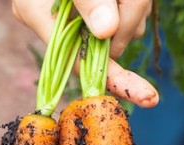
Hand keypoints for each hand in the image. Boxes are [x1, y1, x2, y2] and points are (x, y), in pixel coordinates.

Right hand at [12, 0, 157, 107]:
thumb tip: (107, 32)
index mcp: (37, 15)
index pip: (80, 63)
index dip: (115, 79)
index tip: (146, 96)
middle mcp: (55, 23)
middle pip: (108, 46)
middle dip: (129, 20)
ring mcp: (77, 19)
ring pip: (123, 30)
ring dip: (134, 7)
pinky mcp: (95, 12)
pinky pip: (126, 18)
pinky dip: (134, 4)